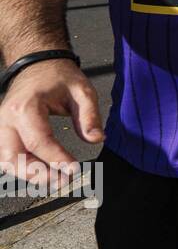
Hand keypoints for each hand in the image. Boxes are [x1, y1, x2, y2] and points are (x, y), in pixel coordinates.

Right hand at [0, 59, 102, 186]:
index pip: (39, 141)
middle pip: (14, 157)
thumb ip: (89, 115)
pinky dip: (23, 169)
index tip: (74, 170)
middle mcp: (7, 120)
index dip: (56, 159)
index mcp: (25, 107)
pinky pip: (7, 157)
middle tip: (63, 183)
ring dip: (29, 176)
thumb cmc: (59, 77)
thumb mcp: (82, 90)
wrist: (37, 65)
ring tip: (56, 182)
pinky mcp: (3, 133)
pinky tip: (44, 174)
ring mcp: (1, 127)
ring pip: (7, 161)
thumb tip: (96, 139)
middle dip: (38, 174)